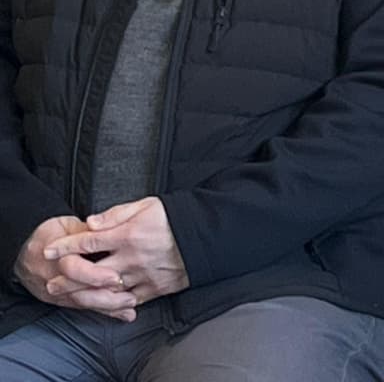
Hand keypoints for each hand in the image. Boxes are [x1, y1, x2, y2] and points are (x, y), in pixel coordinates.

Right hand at [14, 216, 137, 321]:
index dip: (94, 275)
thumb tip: (110, 229)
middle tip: (130, 297)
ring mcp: (57, 292)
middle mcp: (55, 278)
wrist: (21, 250)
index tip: (115, 277)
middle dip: (106, 297)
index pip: (73, 269)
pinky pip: (83, 308)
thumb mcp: (68, 226)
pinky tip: (122, 314)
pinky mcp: (61, 300)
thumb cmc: (50, 234)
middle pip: (79, 293)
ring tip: (130, 306)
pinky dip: (103, 311)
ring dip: (108, 307)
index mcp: (57, 256)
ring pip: (82, 304)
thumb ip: (89, 231)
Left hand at [42, 197, 188, 306]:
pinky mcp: (155, 288)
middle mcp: (131, 257)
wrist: (208, 236)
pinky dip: (115, 304)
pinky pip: (129, 300)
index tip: (49, 251)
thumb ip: (117, 214)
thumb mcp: (148, 205)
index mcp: (128, 234)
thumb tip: (91, 222)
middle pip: (91, 272)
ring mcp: (142, 275)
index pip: (89, 241)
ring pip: (107, 290)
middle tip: (52, 282)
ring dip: (86, 294)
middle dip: (67, 278)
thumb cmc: (177, 217)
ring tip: (72, 297)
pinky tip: (104, 304)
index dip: (66, 246)